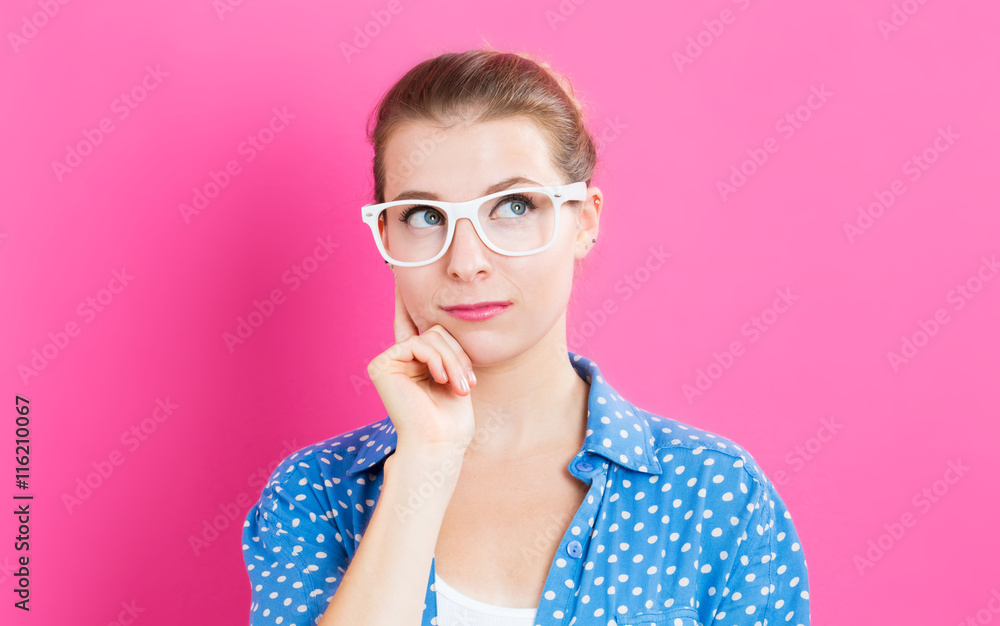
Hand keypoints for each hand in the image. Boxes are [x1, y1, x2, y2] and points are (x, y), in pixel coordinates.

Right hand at [367, 282, 476, 456]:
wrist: (440, 443)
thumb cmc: (452, 417)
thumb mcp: (456, 371)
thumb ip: (446, 346)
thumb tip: (452, 311)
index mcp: (414, 361)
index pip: (430, 329)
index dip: (419, 308)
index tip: (411, 288)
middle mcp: (398, 359)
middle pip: (436, 330)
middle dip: (457, 355)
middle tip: (468, 383)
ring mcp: (387, 361)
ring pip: (431, 335)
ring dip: (453, 361)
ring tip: (461, 386)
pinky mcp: (381, 365)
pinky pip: (418, 343)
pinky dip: (437, 359)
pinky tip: (442, 380)